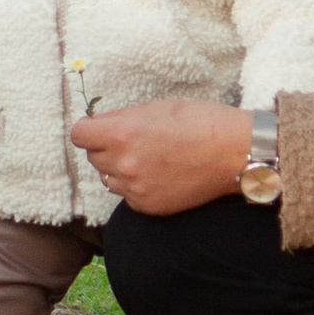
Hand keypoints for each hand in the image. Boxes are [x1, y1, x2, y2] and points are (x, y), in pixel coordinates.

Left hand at [71, 100, 252, 215]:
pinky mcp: (148, 206)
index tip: (99, 128)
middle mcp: (124, 164)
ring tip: (148, 159)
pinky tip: (158, 175)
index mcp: (122, 134)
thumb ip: (121, 118)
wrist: (234, 153)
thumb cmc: (200, 121)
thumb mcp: (156, 108)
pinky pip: (126, 195)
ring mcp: (136, 189)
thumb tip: (98, 124)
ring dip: (119, 169)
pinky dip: (135, 186)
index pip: (79, 135)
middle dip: (107, 148)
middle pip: (93, 157)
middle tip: (134, 141)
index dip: (90, 129)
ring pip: (108, 178)